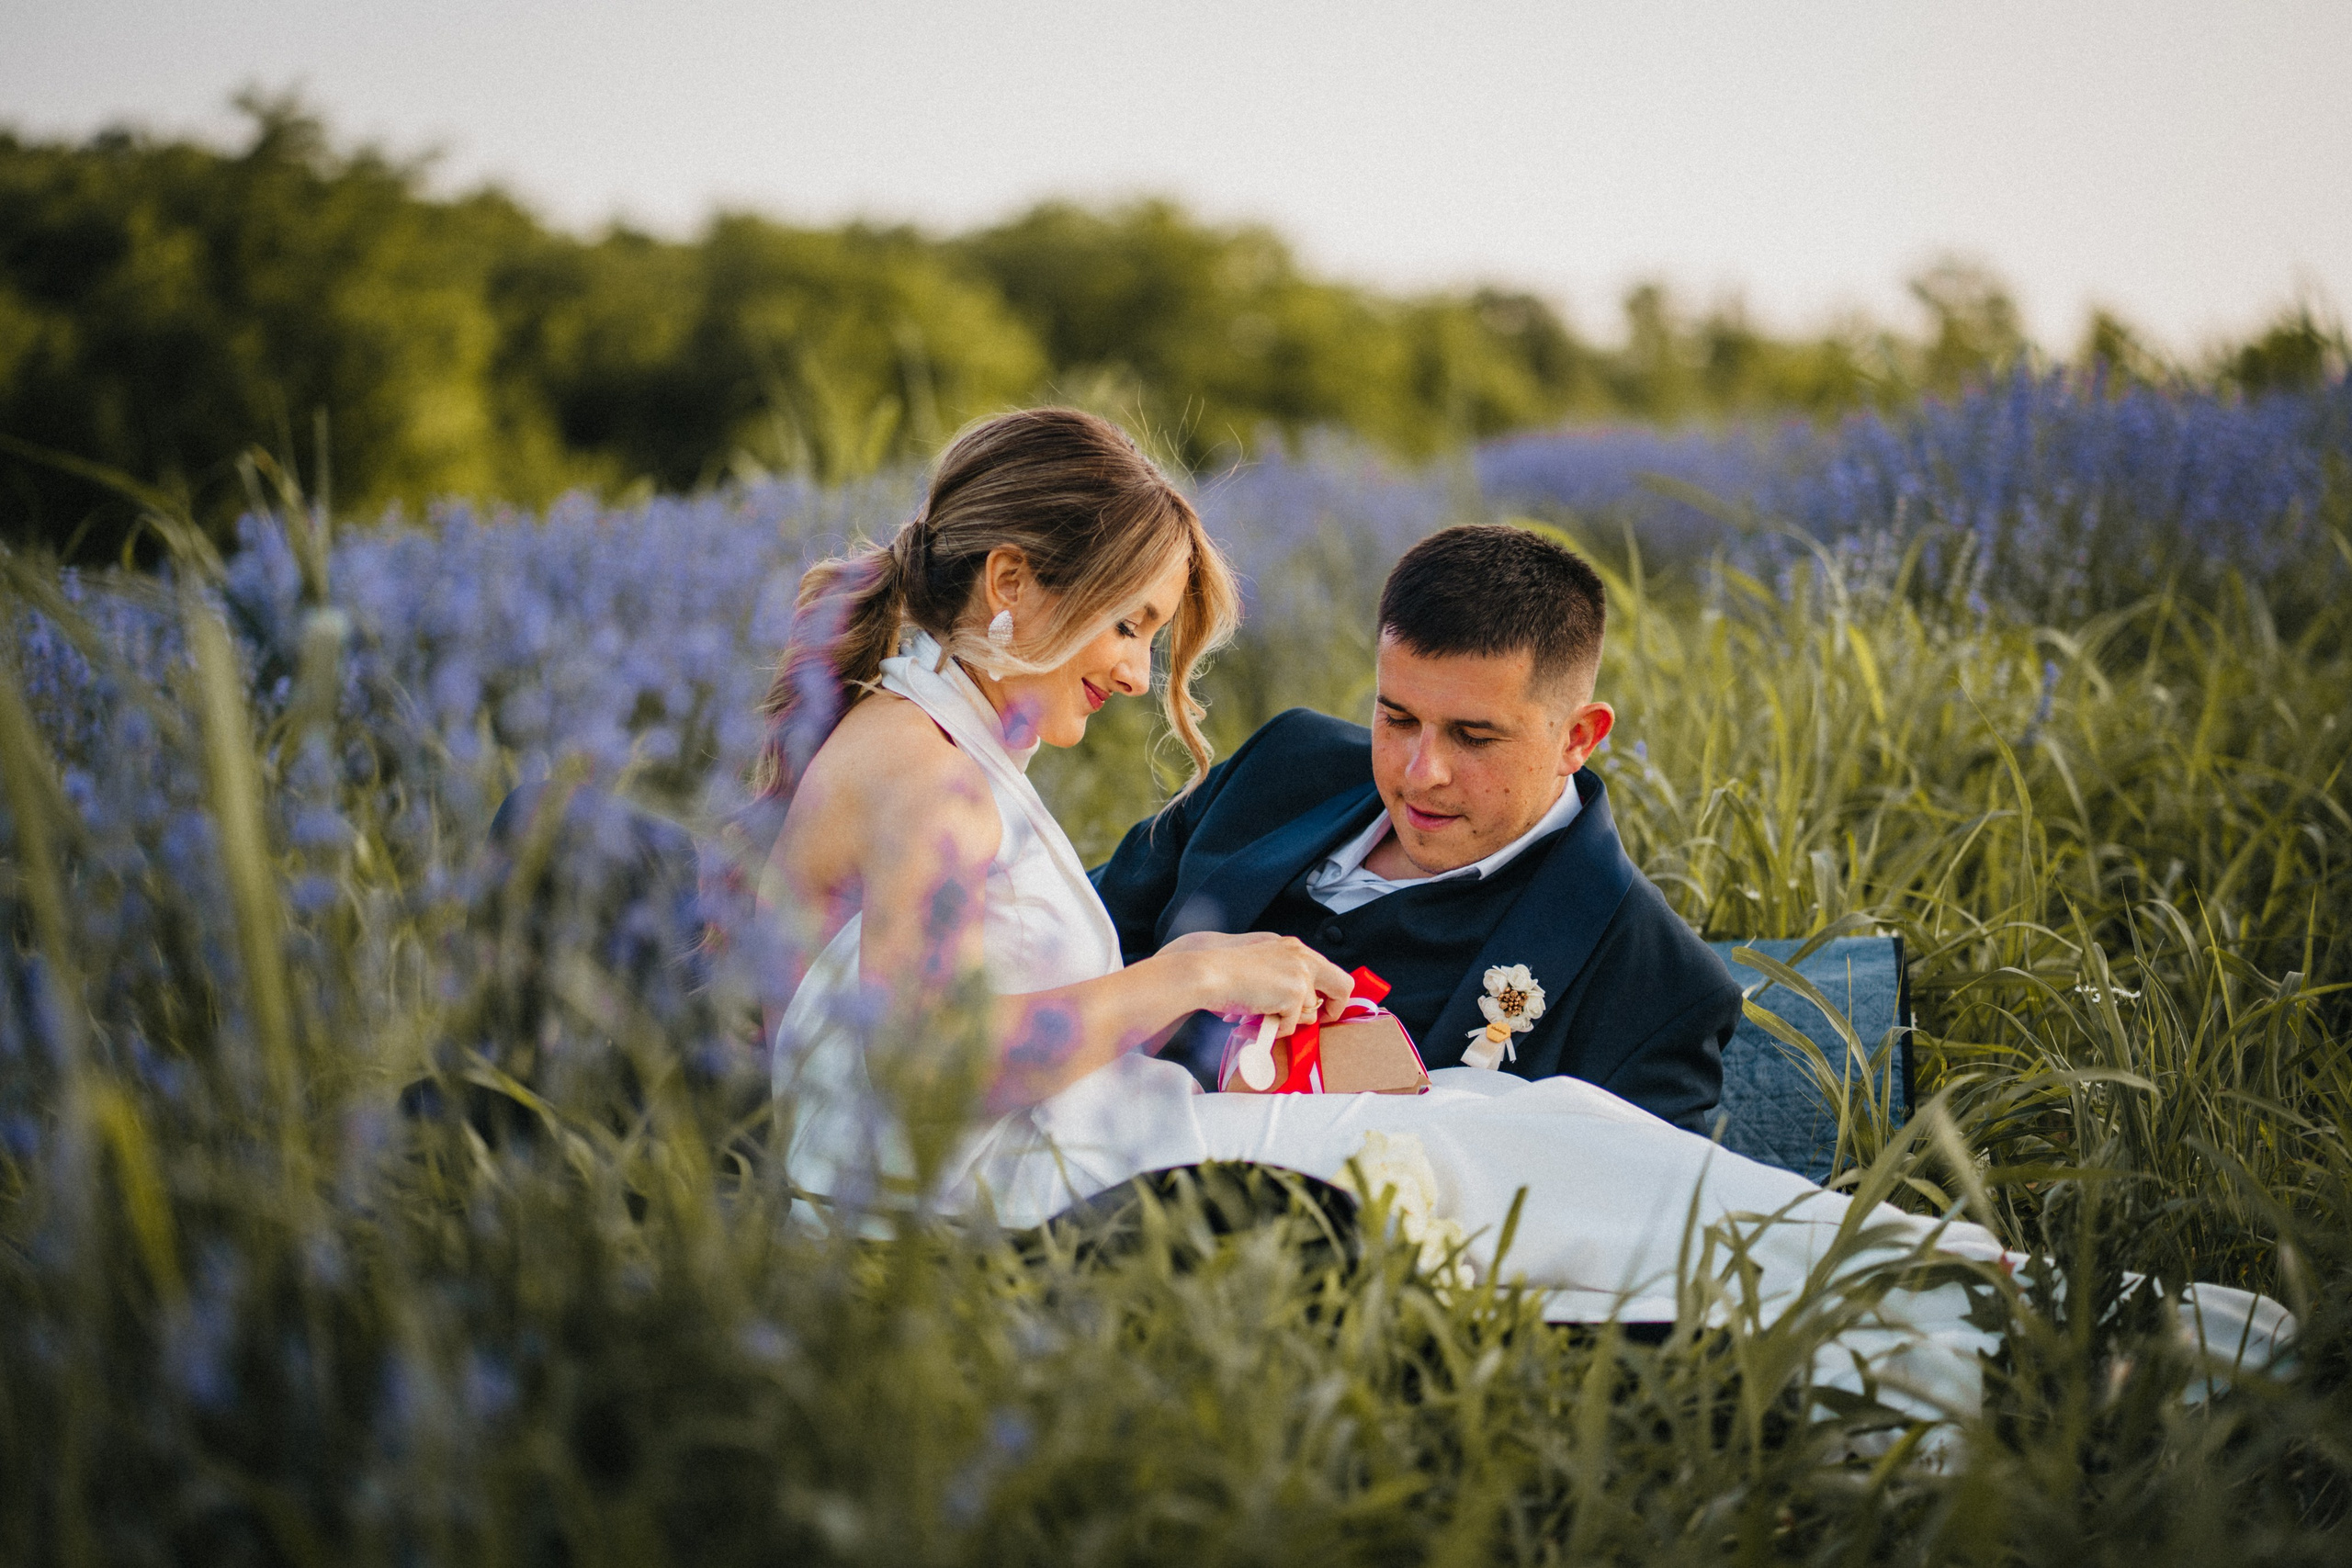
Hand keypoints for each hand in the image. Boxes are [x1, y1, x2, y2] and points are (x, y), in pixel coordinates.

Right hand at [1167, 931, 1351, 1036]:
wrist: (1209, 974)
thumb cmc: (1227, 973)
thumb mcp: (1265, 967)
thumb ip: (1287, 977)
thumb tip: (1303, 1005)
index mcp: (1295, 948)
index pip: (1330, 970)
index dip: (1330, 993)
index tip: (1321, 1007)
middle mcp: (1303, 957)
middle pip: (1343, 986)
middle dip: (1335, 1008)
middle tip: (1321, 1020)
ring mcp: (1300, 975)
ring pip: (1310, 1012)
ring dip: (1289, 1021)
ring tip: (1263, 1016)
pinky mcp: (1294, 994)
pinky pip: (1292, 1025)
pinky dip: (1275, 1028)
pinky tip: (1257, 1017)